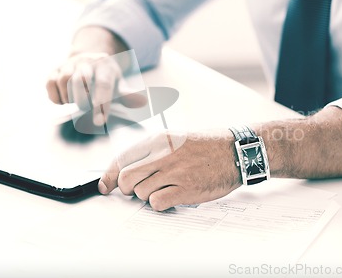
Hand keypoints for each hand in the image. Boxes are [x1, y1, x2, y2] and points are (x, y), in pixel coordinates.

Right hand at [46, 52, 145, 125]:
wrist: (90, 60)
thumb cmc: (107, 78)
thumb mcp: (120, 84)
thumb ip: (129, 96)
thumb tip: (144, 102)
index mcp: (106, 65)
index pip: (103, 84)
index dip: (101, 103)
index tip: (99, 121)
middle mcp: (86, 61)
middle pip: (80, 79)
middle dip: (82, 100)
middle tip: (86, 110)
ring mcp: (69, 64)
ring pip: (63, 79)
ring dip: (68, 97)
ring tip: (75, 104)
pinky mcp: (55, 69)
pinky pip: (50, 82)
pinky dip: (55, 96)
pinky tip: (63, 102)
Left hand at [98, 130, 241, 210]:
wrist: (236, 151)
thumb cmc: (205, 146)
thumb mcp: (175, 138)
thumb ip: (150, 152)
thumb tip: (124, 172)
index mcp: (158, 139)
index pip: (122, 159)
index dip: (109, 175)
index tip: (105, 186)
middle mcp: (162, 154)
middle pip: (126, 179)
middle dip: (128, 189)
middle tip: (139, 189)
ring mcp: (174, 172)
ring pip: (140, 192)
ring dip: (148, 195)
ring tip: (164, 188)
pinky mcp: (185, 189)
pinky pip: (157, 203)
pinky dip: (160, 204)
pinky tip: (171, 196)